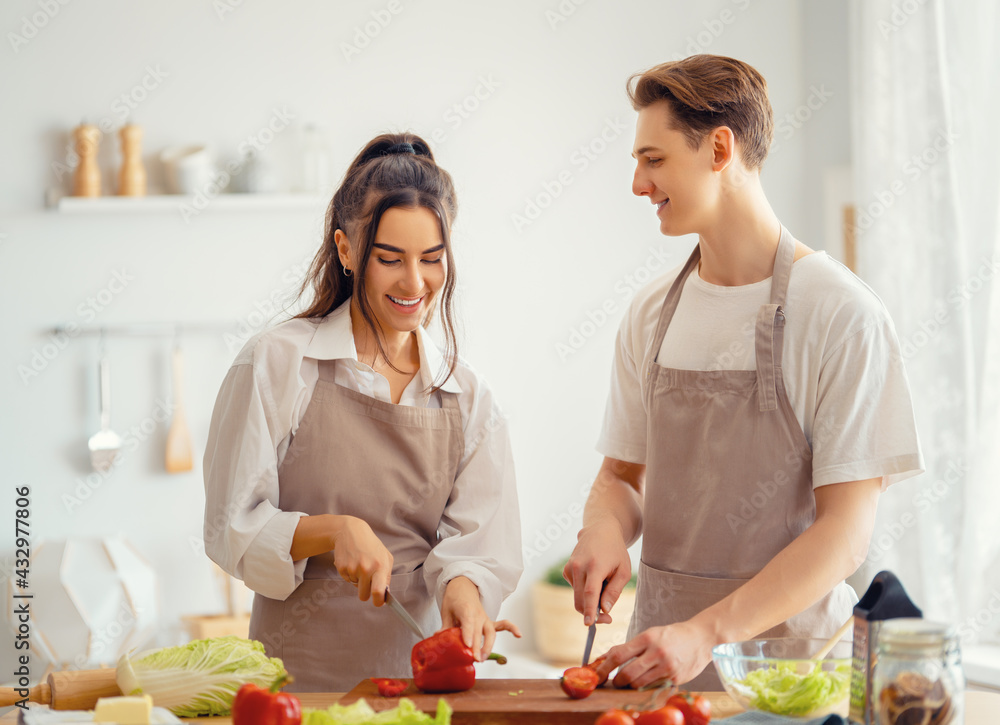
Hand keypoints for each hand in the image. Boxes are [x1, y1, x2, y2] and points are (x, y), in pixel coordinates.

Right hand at [331, 516, 392, 605]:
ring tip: (360, 563)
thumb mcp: (385, 557)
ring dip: (358, 580)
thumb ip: (386, 576)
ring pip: (355, 587)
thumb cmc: (371, 546)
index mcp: (380, 566)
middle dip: (365, 592)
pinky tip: (352, 561)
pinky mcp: (341, 568)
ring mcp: (352, 568)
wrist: (351, 531)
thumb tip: (384, 595)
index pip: (378, 591)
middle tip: (367, 581)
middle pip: (364, 596)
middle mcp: (366, 568)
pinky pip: (347, 580)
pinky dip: (350, 574)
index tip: (378, 602)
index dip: (378, 601)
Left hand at [440, 576, 521, 660]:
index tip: (468, 645)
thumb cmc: (454, 599)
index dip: (468, 634)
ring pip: (491, 632)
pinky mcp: (489, 622)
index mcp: (466, 610)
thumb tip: (438, 636)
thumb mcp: (446, 610)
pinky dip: (512, 628)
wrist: (464, 586)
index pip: (468, 623)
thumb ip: (445, 625)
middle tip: (475, 659)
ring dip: (489, 646)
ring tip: (483, 658)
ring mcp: (485, 618)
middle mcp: (478, 614)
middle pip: (479, 632)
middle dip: (478, 646)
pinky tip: (519, 634)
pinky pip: (503, 624)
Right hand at [563, 519, 631, 625]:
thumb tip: (604, 610)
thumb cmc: (615, 551)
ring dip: (591, 599)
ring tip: (604, 583)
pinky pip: (576, 590)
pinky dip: (585, 591)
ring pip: (578, 597)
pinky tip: (594, 577)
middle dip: (592, 613)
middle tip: (608, 618)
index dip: (590, 611)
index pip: (590, 593)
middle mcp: (578, 566)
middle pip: (581, 600)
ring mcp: (570, 567)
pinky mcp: (566, 570)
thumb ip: (614, 591)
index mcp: (595, 566)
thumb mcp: (623, 571)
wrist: (600, 530)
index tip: (589, 624)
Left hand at [595, 620, 715, 688]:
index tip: (597, 674)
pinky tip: (647, 681)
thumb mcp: (650, 634)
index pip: (618, 655)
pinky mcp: (675, 679)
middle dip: (616, 681)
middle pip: (627, 674)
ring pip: (639, 684)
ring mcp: (667, 667)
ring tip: (630, 681)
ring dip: (630, 686)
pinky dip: (646, 687)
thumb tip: (606, 658)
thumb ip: (630, 647)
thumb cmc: (671, 636)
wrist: (701, 638)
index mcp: (647, 638)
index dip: (604, 667)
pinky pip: (653, 688)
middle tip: (615, 682)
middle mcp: (656, 652)